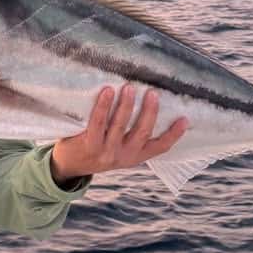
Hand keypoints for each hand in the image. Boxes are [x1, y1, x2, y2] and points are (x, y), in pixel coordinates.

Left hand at [50, 85, 187, 183]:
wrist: (67, 165)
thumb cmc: (96, 147)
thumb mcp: (118, 147)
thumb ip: (130, 133)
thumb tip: (145, 100)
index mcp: (134, 156)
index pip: (159, 148)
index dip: (173, 135)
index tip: (185, 119)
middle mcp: (123, 156)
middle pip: (141, 133)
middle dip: (149, 112)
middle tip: (153, 93)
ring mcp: (106, 152)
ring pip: (120, 126)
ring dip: (126, 105)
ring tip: (129, 87)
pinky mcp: (88, 145)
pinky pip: (97, 123)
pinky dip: (103, 106)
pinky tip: (107, 92)